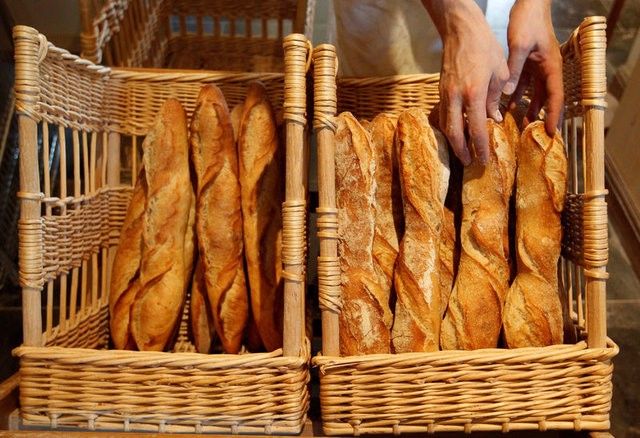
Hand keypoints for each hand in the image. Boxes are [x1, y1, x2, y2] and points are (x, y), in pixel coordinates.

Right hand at [423, 0, 509, 164]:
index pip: (476, 129)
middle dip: (461, 151)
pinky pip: (442, 114)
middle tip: (469, 162)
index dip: (480, 147)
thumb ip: (495, 100)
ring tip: (462, 151)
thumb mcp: (499, 73)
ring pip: (445, 125)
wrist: (460, 30)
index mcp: (474, 93)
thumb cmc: (484, 47)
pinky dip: (448, 126)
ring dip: (453, 141)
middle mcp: (456, 97)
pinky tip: (456, 131)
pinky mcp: (440, 90)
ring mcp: (445, 94)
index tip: (484, 161)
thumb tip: (494, 119)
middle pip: (454, 133)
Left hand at [504, 0, 563, 135]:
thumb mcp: (520, 46)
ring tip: (522, 126)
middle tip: (537, 136)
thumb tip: (508, 94)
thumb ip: (514, 70)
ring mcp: (539, 66)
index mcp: (551, 66)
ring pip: (536, 93)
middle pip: (548, 99)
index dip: (553, 116)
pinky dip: (518, 96)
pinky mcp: (529, 63)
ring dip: (530, 109)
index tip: (551, 133)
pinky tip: (508, 107)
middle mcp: (548, 68)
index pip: (556, 97)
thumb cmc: (529, 20)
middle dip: (543, 117)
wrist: (529, 2)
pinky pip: (525, 84)